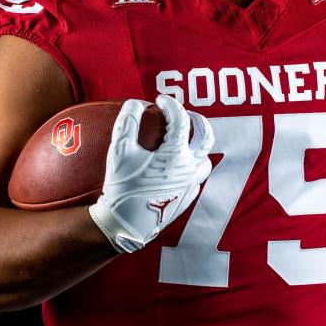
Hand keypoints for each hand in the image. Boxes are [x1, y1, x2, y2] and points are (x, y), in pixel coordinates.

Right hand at [88, 94, 213, 252]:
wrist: (126, 225)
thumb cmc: (122, 187)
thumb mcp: (119, 152)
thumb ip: (127, 122)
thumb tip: (135, 103)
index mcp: (176, 155)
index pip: (181, 120)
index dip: (171, 105)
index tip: (159, 100)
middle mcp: (190, 168)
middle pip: (206, 136)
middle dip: (196, 119)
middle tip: (181, 114)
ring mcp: (191, 185)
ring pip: (204, 158)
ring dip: (196, 145)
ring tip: (181, 140)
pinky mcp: (187, 198)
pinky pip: (194, 176)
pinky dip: (187, 165)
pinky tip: (173, 165)